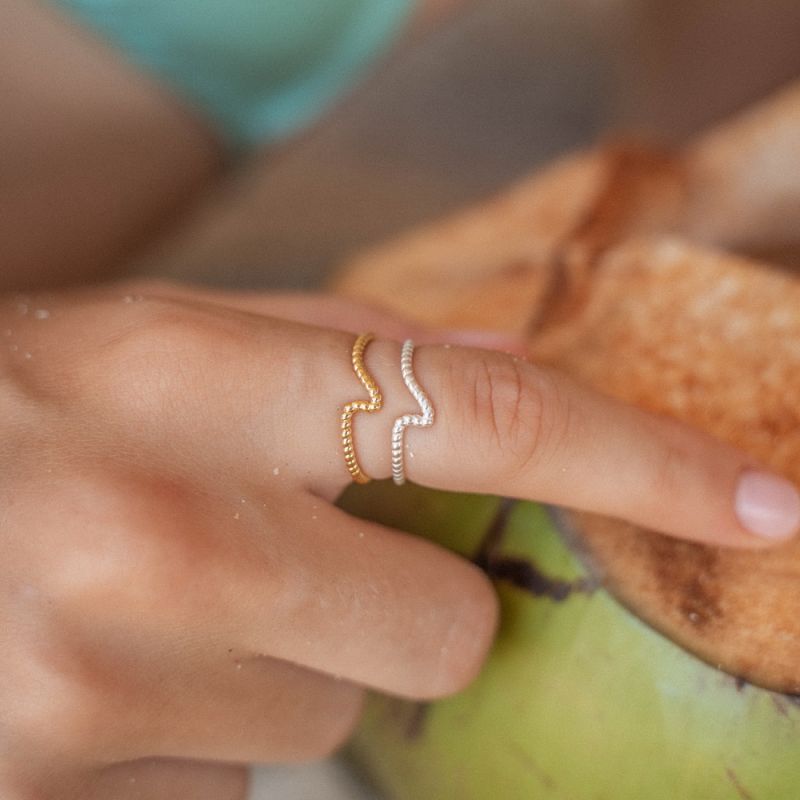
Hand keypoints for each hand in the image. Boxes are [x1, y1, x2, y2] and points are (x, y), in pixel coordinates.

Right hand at [1, 282, 795, 798]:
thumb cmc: (6, 407)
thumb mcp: (156, 335)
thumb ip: (334, 339)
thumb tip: (504, 363)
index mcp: (191, 378)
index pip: (489, 413)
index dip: (646, 458)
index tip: (763, 499)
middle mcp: (161, 536)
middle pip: (437, 625)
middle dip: (398, 606)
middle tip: (282, 558)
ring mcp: (106, 690)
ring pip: (327, 715)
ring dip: (274, 664)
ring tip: (151, 604)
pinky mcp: (72, 795)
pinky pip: (224, 786)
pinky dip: (191, 733)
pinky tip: (98, 671)